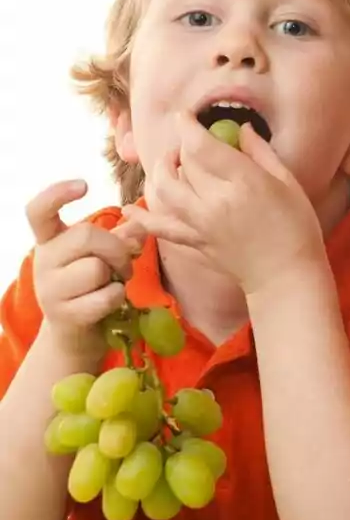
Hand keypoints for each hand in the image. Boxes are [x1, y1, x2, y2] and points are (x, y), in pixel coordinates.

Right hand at [27, 180, 145, 357]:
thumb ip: (121, 236)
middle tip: (124, 263)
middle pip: (85, 236)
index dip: (57, 194)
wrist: (75, 334)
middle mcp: (43, 261)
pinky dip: (118, 297)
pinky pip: (105, 297)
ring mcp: (49, 289)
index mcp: (49, 241)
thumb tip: (140, 225)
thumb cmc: (91, 286)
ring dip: (118, 275)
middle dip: (116, 248)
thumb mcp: (103, 256)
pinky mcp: (64, 314)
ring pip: (96, 268)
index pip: (38, 211)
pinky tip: (112, 300)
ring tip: (114, 282)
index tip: (84, 185)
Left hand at [122, 112, 327, 295]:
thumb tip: (242, 129)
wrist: (286, 275)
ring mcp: (201, 223)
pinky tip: (129, 209)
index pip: (201, 145)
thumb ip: (261, 153)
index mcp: (243, 182)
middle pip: (183, 163)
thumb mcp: (289, 183)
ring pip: (164, 189)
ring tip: (171, 164)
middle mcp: (216, 200)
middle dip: (183, 147)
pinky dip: (142, 218)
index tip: (186, 116)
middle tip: (192, 142)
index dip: (187, 125)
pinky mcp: (194, 242)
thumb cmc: (297, 227)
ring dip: (161, 171)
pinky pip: (160, 227)